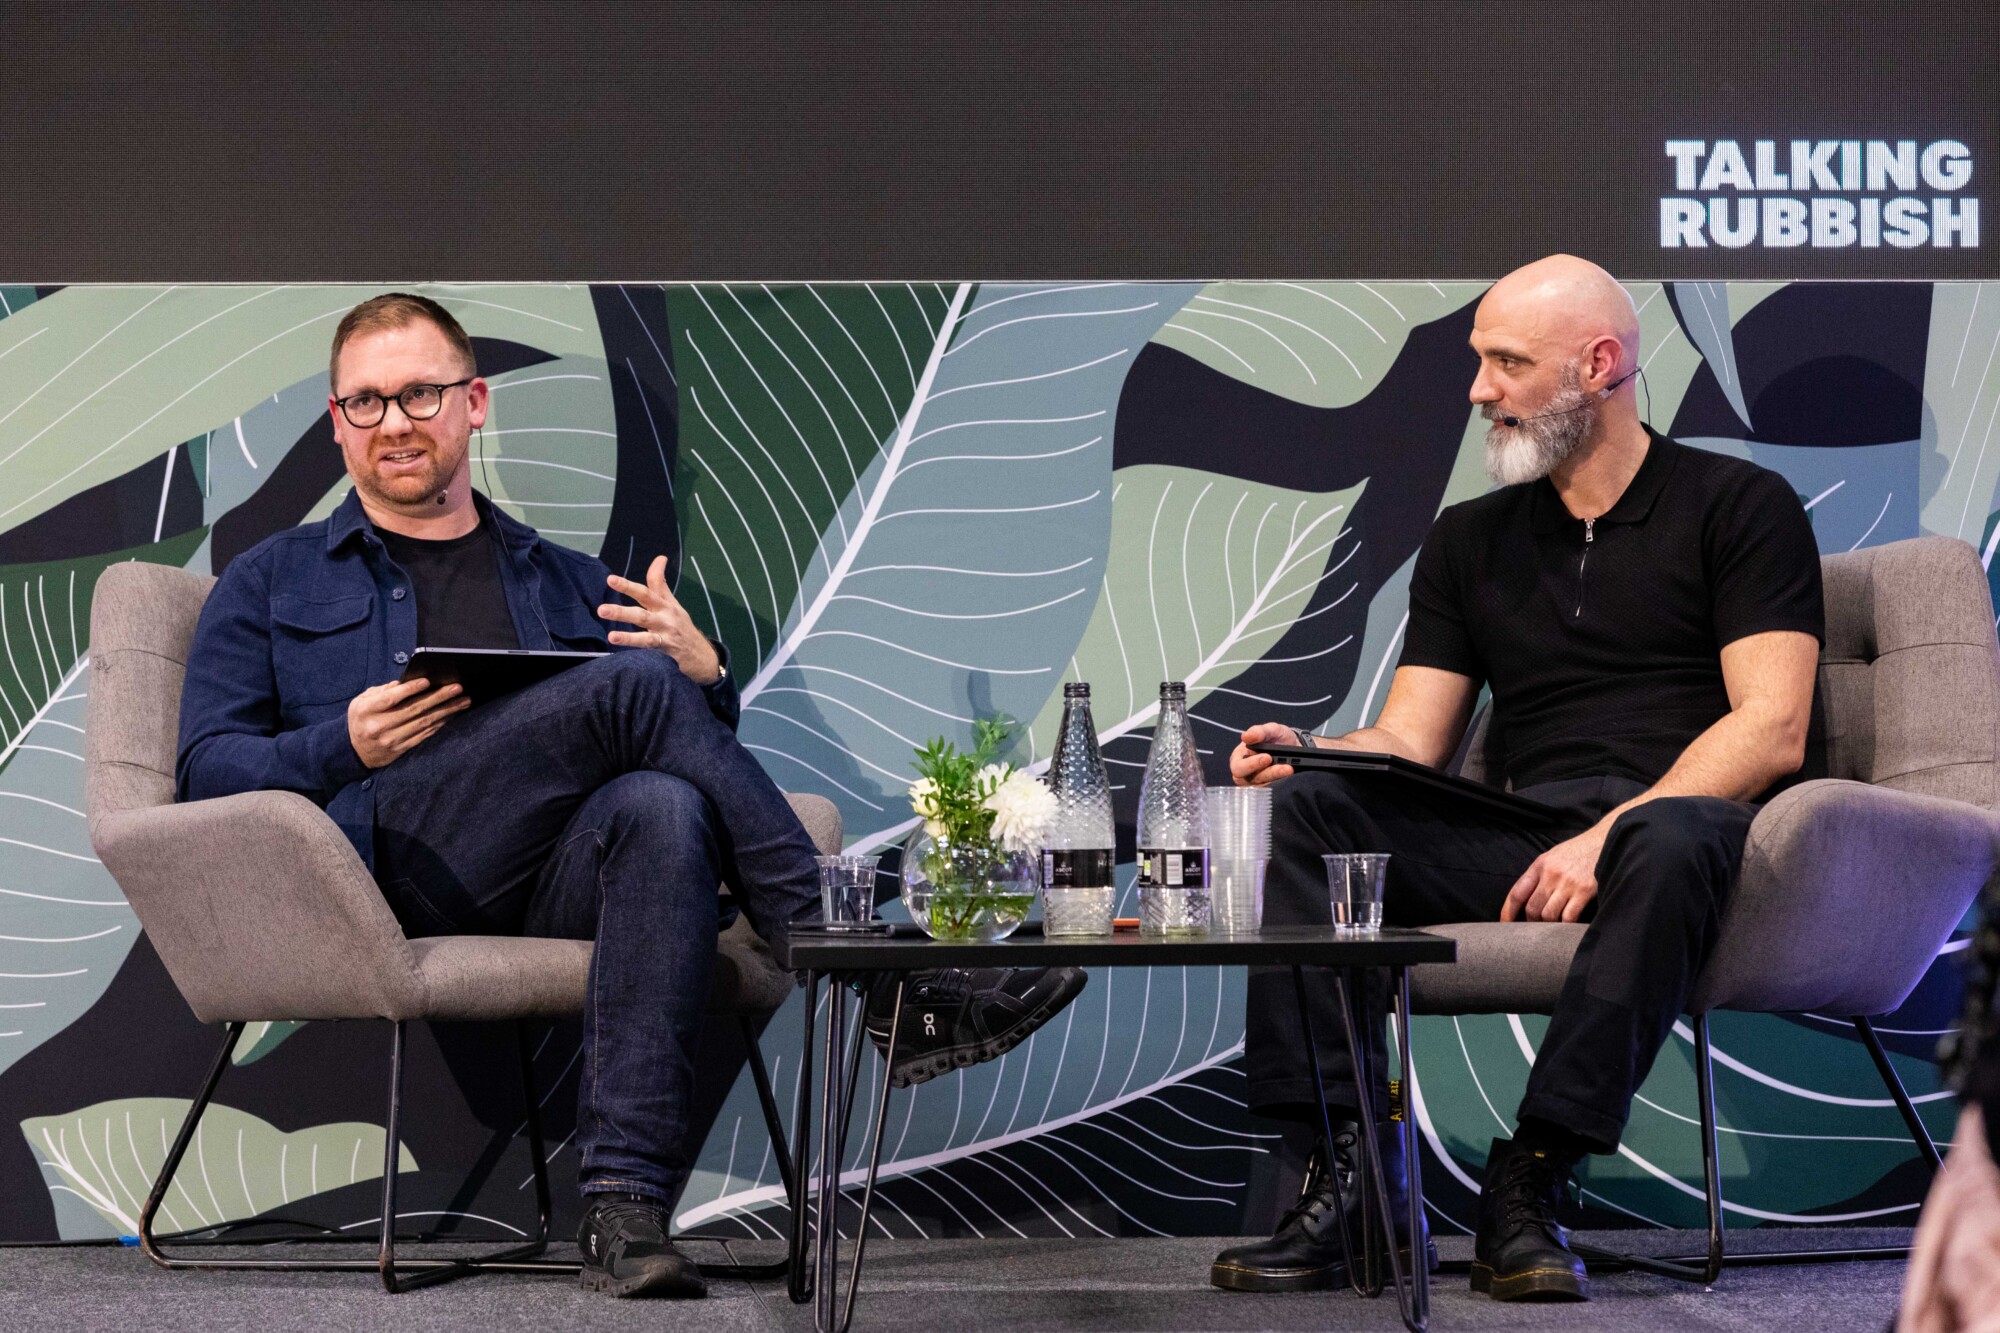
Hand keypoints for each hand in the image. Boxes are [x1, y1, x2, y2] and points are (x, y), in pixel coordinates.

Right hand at [347, 678, 467, 768]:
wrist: (352, 750)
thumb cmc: (361, 718)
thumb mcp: (362, 701)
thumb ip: (382, 691)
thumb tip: (406, 682)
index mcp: (366, 710)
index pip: (391, 698)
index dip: (410, 689)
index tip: (428, 681)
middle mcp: (379, 726)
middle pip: (414, 710)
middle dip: (439, 698)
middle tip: (457, 688)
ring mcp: (391, 740)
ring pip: (424, 723)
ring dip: (446, 711)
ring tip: (463, 701)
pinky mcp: (401, 749)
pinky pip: (424, 735)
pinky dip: (440, 724)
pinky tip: (452, 715)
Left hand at [599, 555, 721, 683]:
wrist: (702, 656)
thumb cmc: (683, 628)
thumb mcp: (674, 605)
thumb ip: (661, 584)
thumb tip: (659, 558)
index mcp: (666, 604)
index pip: (649, 588)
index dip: (630, 584)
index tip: (610, 579)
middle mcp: (666, 614)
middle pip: (644, 602)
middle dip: (624, 600)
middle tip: (602, 606)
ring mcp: (666, 630)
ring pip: (644, 622)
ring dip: (624, 621)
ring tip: (607, 623)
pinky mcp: (666, 647)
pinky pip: (647, 643)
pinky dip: (632, 641)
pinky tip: (615, 640)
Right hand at [1231, 722, 1304, 786]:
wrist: (1294, 746)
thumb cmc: (1276, 738)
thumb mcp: (1270, 729)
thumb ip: (1258, 731)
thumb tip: (1245, 736)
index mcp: (1239, 758)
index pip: (1238, 767)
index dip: (1251, 764)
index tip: (1267, 757)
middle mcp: (1244, 773)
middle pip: (1250, 780)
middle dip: (1268, 773)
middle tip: (1285, 766)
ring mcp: (1256, 783)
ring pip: (1263, 786)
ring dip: (1277, 778)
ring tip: (1290, 769)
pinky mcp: (1268, 788)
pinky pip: (1272, 790)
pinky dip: (1281, 783)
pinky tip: (1290, 776)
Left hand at [1501, 823, 1610, 922]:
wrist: (1607, 841)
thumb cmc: (1577, 852)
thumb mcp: (1553, 857)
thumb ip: (1539, 875)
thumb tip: (1524, 901)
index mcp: (1539, 865)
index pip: (1517, 893)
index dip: (1508, 912)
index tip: (1505, 924)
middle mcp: (1550, 874)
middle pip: (1532, 908)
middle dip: (1532, 921)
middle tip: (1536, 927)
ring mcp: (1567, 883)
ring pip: (1549, 915)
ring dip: (1549, 925)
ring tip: (1553, 926)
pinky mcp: (1584, 891)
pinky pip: (1569, 917)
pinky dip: (1566, 925)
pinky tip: (1568, 924)